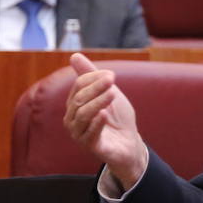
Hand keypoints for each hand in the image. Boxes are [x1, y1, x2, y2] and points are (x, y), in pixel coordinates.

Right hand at [64, 53, 147, 190]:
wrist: (130, 143)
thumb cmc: (118, 118)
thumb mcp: (108, 93)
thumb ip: (92, 76)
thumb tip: (74, 55)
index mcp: (74, 104)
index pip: (78, 85)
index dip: (94, 78)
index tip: (111, 75)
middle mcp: (72, 119)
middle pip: (79, 98)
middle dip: (96, 87)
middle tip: (112, 80)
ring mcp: (78, 134)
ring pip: (83, 114)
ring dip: (98, 102)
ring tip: (113, 94)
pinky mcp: (89, 146)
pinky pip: (89, 133)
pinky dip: (96, 123)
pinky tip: (104, 114)